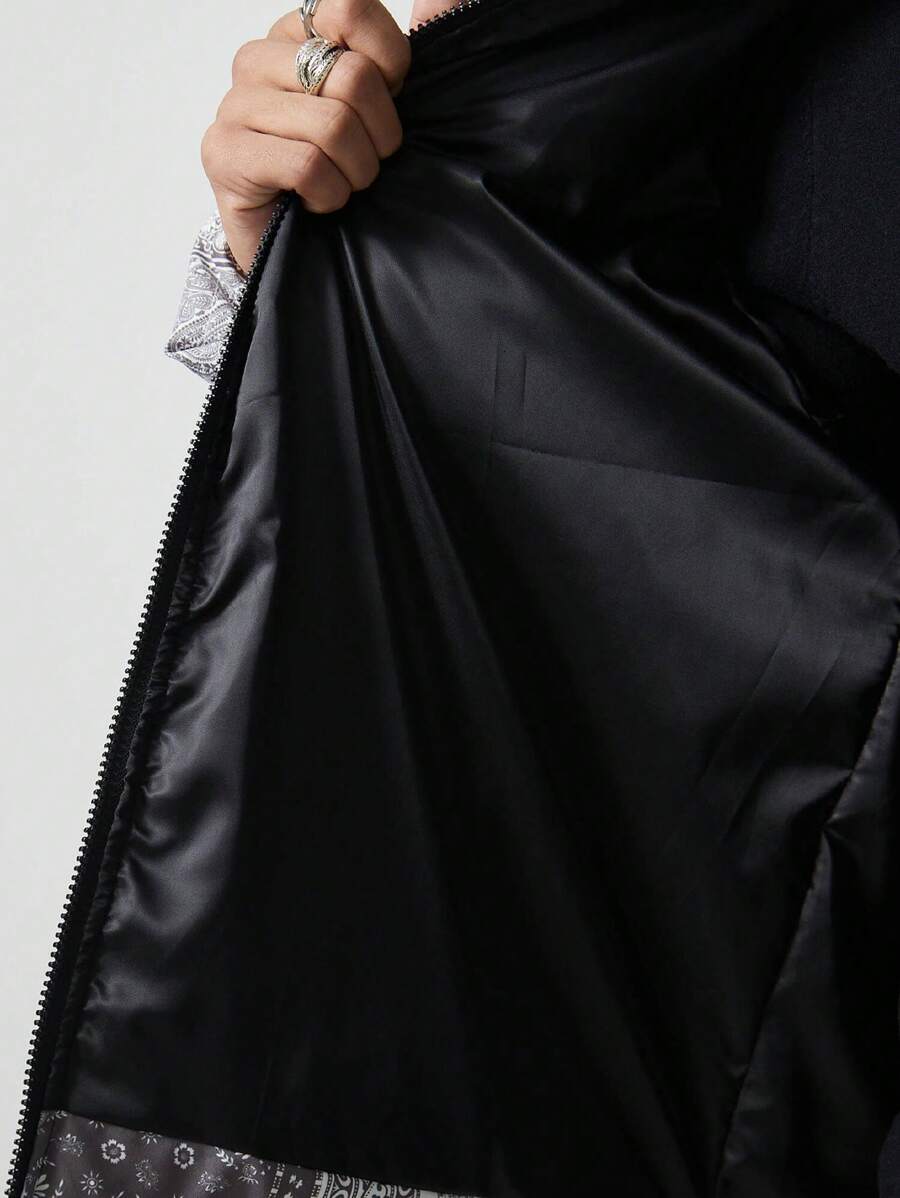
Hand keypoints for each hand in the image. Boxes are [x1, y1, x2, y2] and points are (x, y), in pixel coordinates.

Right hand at [201, 1, 410, 274]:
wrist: (304, 250)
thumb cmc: (345, 173)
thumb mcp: (384, 108)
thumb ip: (403, 51)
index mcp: (296, 34)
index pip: (351, 7)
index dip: (390, 62)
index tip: (389, 102)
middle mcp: (258, 59)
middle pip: (351, 76)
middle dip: (378, 135)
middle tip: (367, 161)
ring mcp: (235, 105)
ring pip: (332, 125)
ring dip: (355, 172)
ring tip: (343, 184)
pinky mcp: (223, 152)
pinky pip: (307, 165)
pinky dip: (329, 195)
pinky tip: (318, 202)